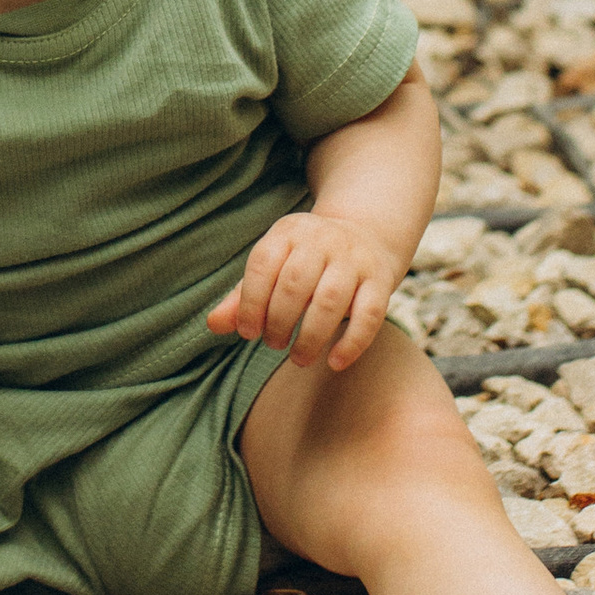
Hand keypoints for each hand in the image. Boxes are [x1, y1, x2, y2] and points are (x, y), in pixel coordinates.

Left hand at [207, 209, 403, 372]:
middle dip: (279, 321)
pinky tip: (335, 362)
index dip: (250, 302)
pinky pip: (370, 314)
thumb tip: (213, 325)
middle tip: (273, 345)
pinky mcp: (381, 279)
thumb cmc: (305, 261)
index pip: (263, 264)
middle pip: (295, 284)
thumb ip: (243, 296)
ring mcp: (354, 258)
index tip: (247, 332)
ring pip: (331, 299)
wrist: (365, 234)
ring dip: (311, 336)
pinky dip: (352, 342)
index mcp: (288, 232)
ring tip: (299, 358)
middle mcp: (322, 239)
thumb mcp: (273, 267)